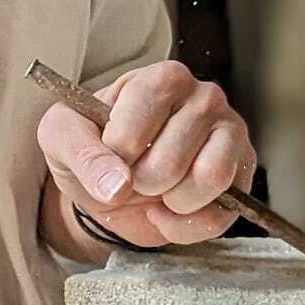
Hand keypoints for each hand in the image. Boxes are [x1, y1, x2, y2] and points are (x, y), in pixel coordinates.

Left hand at [37, 59, 254, 249]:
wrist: (111, 184)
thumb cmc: (89, 147)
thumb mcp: (62, 138)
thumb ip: (81, 152)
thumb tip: (117, 184)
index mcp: (161, 79)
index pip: (143, 117)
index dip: (118, 149)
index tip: (110, 152)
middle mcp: (204, 98)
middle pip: (172, 158)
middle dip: (141, 183)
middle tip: (133, 176)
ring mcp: (230, 134)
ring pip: (210, 179)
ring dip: (170, 202)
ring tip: (155, 192)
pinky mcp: (242, 173)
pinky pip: (222, 213)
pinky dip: (185, 225)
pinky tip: (168, 212)